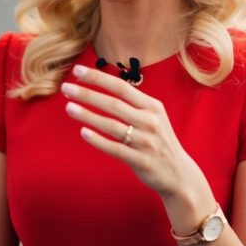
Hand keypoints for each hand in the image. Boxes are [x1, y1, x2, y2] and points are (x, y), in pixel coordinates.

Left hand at [60, 64, 206, 199]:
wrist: (179, 174)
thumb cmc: (158, 142)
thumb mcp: (153, 117)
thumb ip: (133, 104)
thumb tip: (103, 86)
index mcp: (152, 106)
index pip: (121, 87)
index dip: (98, 78)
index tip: (78, 71)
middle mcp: (150, 121)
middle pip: (114, 104)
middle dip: (87, 94)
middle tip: (66, 87)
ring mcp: (146, 141)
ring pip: (112, 125)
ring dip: (88, 115)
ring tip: (68, 107)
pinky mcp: (142, 161)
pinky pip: (116, 149)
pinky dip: (99, 140)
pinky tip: (83, 133)